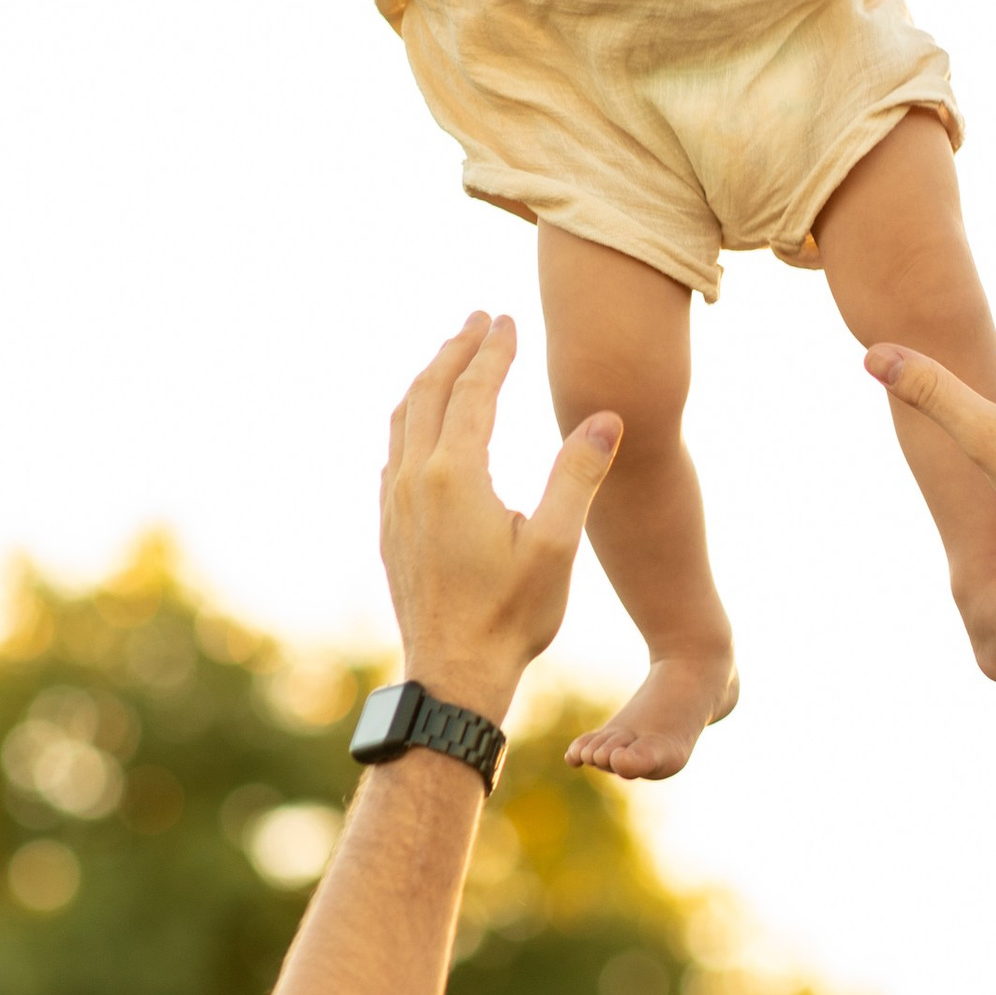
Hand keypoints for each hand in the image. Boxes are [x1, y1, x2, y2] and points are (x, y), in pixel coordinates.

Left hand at [379, 316, 620, 719]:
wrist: (453, 675)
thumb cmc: (512, 616)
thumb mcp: (556, 546)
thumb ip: (577, 476)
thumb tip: (605, 418)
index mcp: (454, 475)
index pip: (475, 391)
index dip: (494, 351)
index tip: (508, 319)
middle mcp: (414, 480)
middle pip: (430, 392)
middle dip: (456, 350)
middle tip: (479, 319)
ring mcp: (396, 504)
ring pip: (403, 419)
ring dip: (429, 380)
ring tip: (450, 357)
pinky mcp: (390, 528)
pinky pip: (394, 453)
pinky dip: (411, 420)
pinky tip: (423, 427)